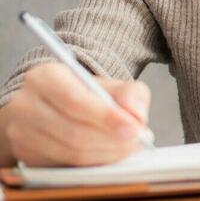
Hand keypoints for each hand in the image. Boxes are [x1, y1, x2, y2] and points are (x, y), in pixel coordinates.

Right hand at [0, 63, 151, 166]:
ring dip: (104, 154)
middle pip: (72, 130)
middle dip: (110, 140)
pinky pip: (63, 164)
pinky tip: (108, 155)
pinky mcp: (25, 154)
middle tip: (135, 142)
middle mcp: (25, 104)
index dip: (106, 117)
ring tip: (126, 148)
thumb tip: (136, 114)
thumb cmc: (86, 94)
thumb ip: (131, 94)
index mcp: (45, 77)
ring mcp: (20, 132)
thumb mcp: (112, 85)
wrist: (55, 107)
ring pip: (68, 151)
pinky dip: (92, 163)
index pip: (74, 101)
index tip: (134, 129)